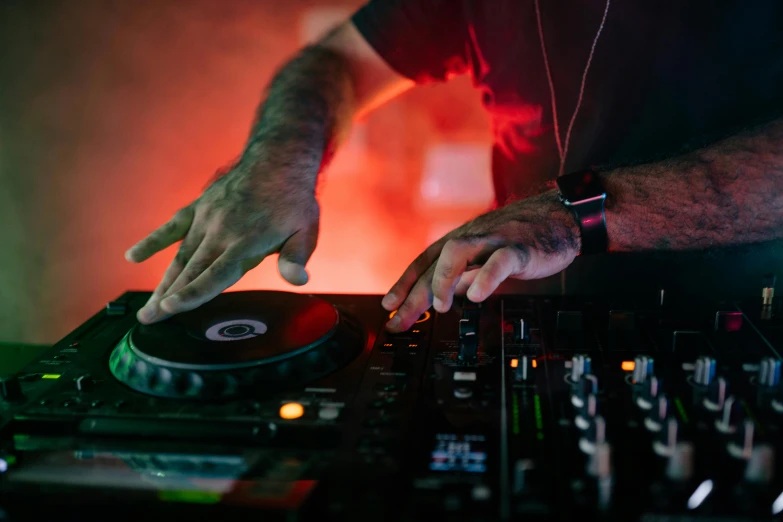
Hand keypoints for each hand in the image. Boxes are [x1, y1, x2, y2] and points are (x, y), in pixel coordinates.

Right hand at [125, 162, 318, 323]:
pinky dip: (152, 242)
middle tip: (147, 320)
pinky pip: (172, 227)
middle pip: (190, 271)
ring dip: (162, 282)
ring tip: (146, 307)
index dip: (192, 294)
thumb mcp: (305, 231)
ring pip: (179, 256)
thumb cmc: (293, 200)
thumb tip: (298, 281)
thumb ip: (296, 258)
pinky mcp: (199, 207)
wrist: (277, 159)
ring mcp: (206, 219)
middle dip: (167, 298)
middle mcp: (220, 232)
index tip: (170, 309)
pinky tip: (132, 256)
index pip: (214, 275)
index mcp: (245, 242)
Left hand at [381, 192, 580, 331]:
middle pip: (435, 263)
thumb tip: (445, 297)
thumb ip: (465, 275)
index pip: (424, 261)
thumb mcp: (485, 257)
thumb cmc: (522, 238)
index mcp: (462, 240)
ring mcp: (494, 241)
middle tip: (400, 321)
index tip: (388, 306)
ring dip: (443, 280)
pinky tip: (478, 297)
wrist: (561, 217)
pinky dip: (486, 278)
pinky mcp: (520, 248)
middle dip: (414, 294)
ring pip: (458, 252)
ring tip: (441, 306)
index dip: (404, 282)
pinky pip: (500, 261)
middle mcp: (472, 238)